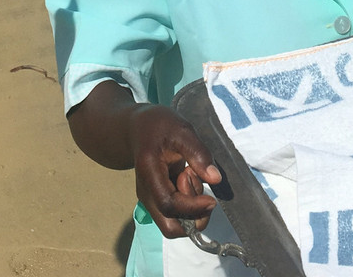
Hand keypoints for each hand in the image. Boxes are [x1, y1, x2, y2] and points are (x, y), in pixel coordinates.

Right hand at [128, 104, 221, 236]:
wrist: (137, 128)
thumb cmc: (158, 126)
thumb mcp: (181, 130)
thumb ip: (198, 153)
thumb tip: (215, 179)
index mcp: (149, 174)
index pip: (169, 205)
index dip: (193, 207)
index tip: (211, 197)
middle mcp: (147, 193)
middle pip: (171, 226)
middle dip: (194, 216)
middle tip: (201, 188)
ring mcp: (151, 199)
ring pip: (175, 224)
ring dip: (193, 209)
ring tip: (193, 177)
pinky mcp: (158, 199)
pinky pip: (177, 215)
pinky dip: (190, 204)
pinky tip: (190, 179)